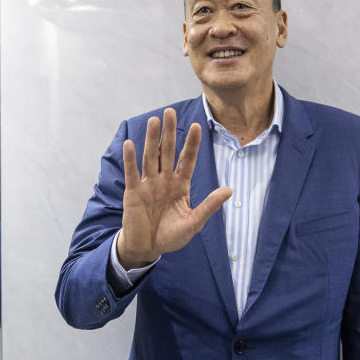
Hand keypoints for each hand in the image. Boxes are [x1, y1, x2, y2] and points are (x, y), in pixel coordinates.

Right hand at [117, 108, 231, 268]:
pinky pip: (132, 173)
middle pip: (168, 152)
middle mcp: (164, 180)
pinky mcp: (133, 192)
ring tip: (153, 120)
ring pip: (151, 157)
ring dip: (152, 139)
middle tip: (170, 111)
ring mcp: (148, 184)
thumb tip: (229, 190)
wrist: (148, 248)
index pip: (187, 160)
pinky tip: (130, 144)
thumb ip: (209, 205)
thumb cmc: (171, 236)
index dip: (191, 144)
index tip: (197, 125)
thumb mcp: (194, 222)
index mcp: (180, 185)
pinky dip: (130, 159)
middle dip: (170, 132)